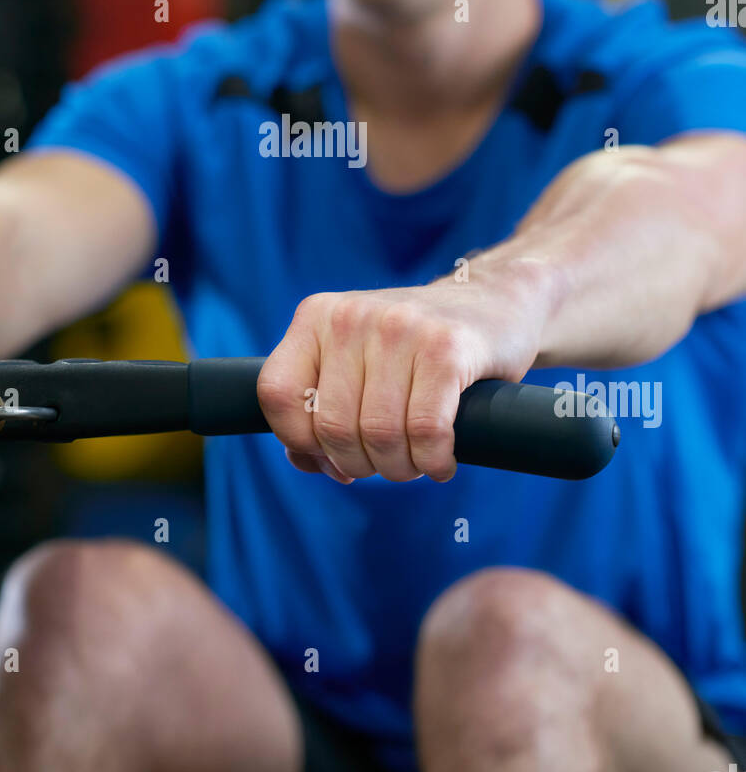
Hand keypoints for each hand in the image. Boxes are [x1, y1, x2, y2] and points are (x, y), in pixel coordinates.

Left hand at [256, 257, 548, 482]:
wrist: (496, 303)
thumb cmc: (418, 348)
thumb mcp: (358, 361)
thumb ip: (320, 406)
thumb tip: (305, 460)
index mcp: (316, 316)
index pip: (277, 395)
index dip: (302, 442)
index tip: (334, 457)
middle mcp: (351, 316)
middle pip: (333, 428)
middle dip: (362, 464)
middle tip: (390, 461)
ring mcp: (399, 327)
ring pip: (380, 436)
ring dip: (402, 468)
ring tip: (419, 460)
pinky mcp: (447, 347)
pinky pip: (426, 431)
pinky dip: (434, 461)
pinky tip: (443, 459)